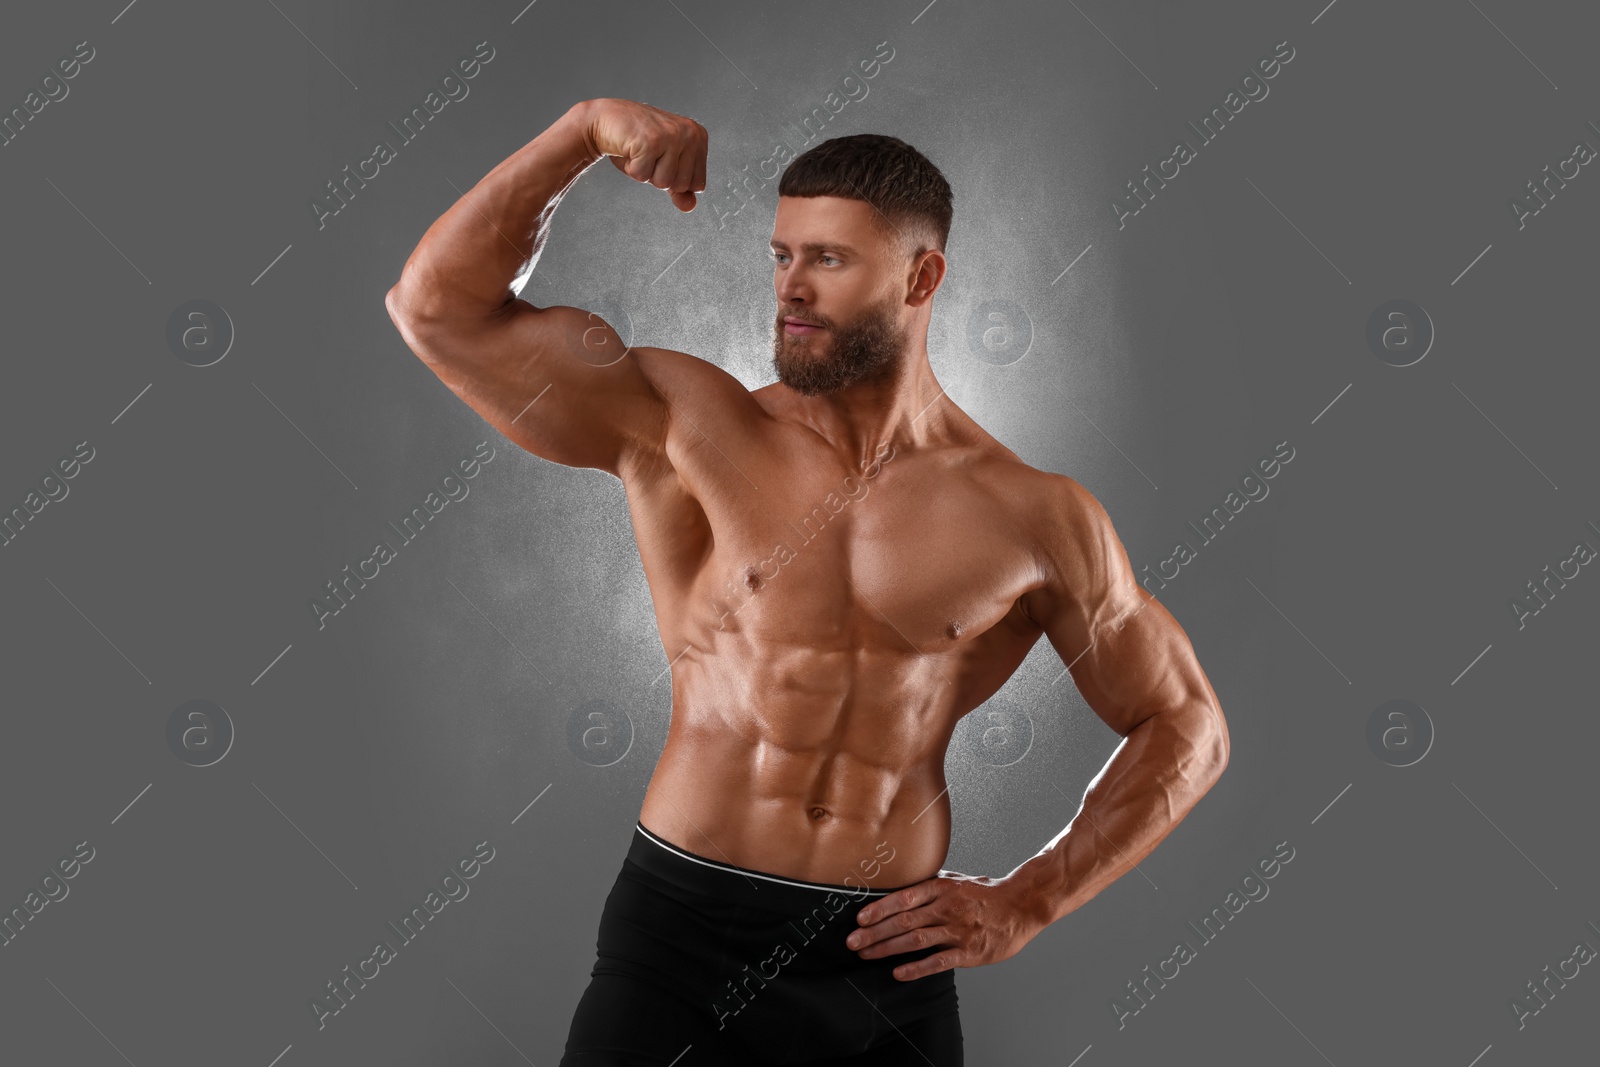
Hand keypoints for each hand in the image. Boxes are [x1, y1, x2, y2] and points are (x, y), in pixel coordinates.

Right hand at [580, 98, 706, 211]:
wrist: (606, 119)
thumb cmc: (637, 144)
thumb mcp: (663, 167)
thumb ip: (680, 190)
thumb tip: (690, 206)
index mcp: (699, 137)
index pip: (698, 186)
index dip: (674, 180)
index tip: (662, 159)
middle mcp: (690, 133)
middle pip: (681, 186)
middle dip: (658, 177)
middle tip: (648, 154)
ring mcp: (672, 135)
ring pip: (663, 183)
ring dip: (645, 172)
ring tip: (640, 151)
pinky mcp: (651, 140)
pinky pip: (642, 176)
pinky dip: (631, 168)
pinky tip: (630, 148)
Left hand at [843, 871, 1046, 980]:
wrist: (1021, 905)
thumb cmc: (986, 893)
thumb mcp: (956, 881)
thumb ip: (929, 887)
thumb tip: (899, 889)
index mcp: (941, 888)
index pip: (904, 898)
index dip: (880, 909)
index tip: (860, 918)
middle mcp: (947, 908)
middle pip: (904, 920)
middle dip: (874, 932)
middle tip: (852, 941)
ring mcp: (958, 930)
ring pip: (916, 940)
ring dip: (888, 948)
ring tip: (867, 955)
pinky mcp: (969, 952)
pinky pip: (938, 961)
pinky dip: (916, 968)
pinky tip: (899, 972)